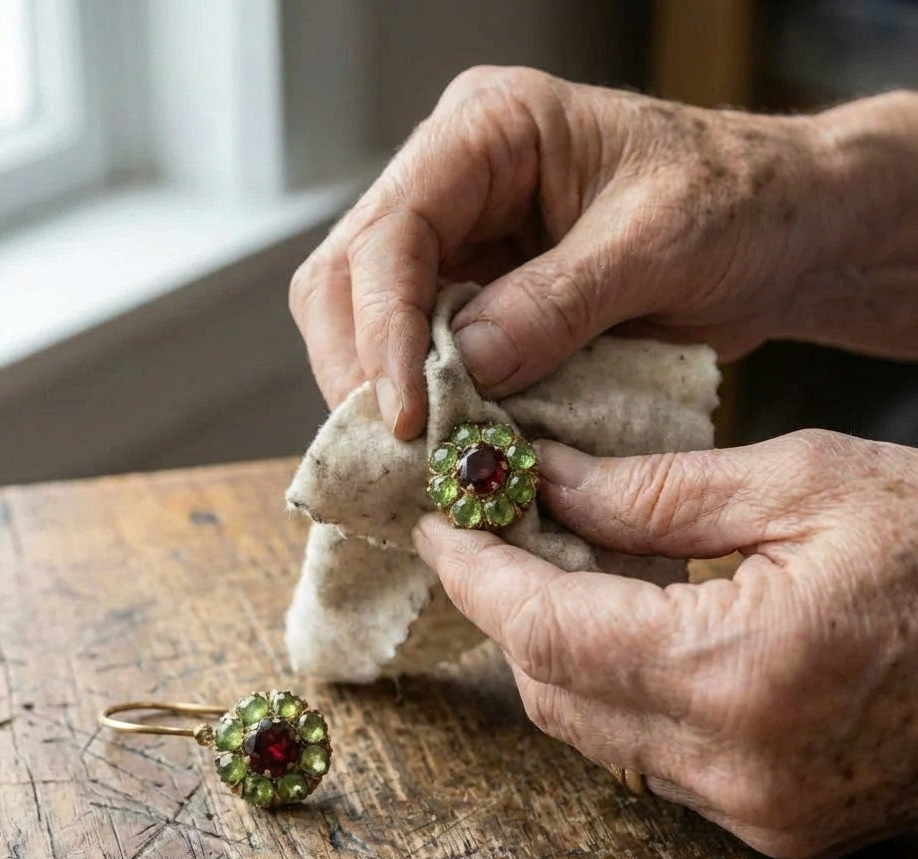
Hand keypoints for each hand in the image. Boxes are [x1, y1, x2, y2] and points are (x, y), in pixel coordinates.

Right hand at [290, 68, 917, 438]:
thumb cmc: (738, 204)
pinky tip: (444, 442)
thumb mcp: (659, 242)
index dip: (383, 329)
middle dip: (363, 370)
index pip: (393, 231)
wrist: (779, 231)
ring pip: (365, 322)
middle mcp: (452, 180)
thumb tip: (467, 368)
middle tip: (397, 453)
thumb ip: (558, 302)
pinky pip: (416, 354)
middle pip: (349, 278)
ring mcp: (457, 241)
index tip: (406, 418)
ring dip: (383, 394)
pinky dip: (424, 403)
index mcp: (489, 129)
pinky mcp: (473, 296)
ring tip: (418, 459)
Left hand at [412, 429, 917, 858]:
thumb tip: (546, 482)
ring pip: (589, 727)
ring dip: (554, 646)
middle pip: (551, 686)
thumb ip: (657, 491)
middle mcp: (735, 763)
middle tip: (495, 529)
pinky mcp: (772, 821)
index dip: (476, 573)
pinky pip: (644, 755)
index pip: (544, 630)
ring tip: (557, 563)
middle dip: (507, 605)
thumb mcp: (806, 482)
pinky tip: (625, 622)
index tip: (440, 525)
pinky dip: (612, 686)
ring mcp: (754, 807)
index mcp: (740, 668)